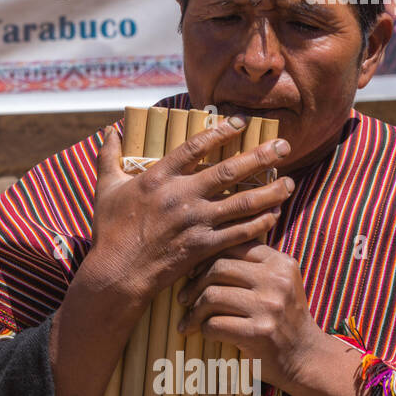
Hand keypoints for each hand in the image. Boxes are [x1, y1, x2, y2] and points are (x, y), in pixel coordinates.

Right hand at [79, 116, 294, 304]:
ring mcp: (194, 223)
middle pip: (229, 171)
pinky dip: (260, 223)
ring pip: (241, 202)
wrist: (117, 273)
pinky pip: (239, 233)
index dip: (221, 132)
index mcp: (158, 178)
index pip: (195, 147)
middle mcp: (180, 196)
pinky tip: (274, 214)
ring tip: (290, 181)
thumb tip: (109, 131)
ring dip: (270, 191)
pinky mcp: (203, 247)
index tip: (241, 122)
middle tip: (284, 145)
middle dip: (260, 156)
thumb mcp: (105, 189)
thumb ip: (108, 157)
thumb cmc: (109, 230)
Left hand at [174, 240, 329, 393]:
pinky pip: (214, 324)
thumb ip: (251, 265)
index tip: (193, 274)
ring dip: (193, 311)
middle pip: (218, 268)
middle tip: (184, 299)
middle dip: (194, 285)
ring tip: (188, 320)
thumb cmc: (283, 318)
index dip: (206, 259)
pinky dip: (203, 329)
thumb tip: (202, 254)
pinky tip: (202, 333)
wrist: (306, 357)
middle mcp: (277, 281)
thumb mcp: (278, 284)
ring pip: (212, 296)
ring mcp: (270, 306)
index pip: (232, 247)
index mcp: (280, 263)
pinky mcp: (260, 333)